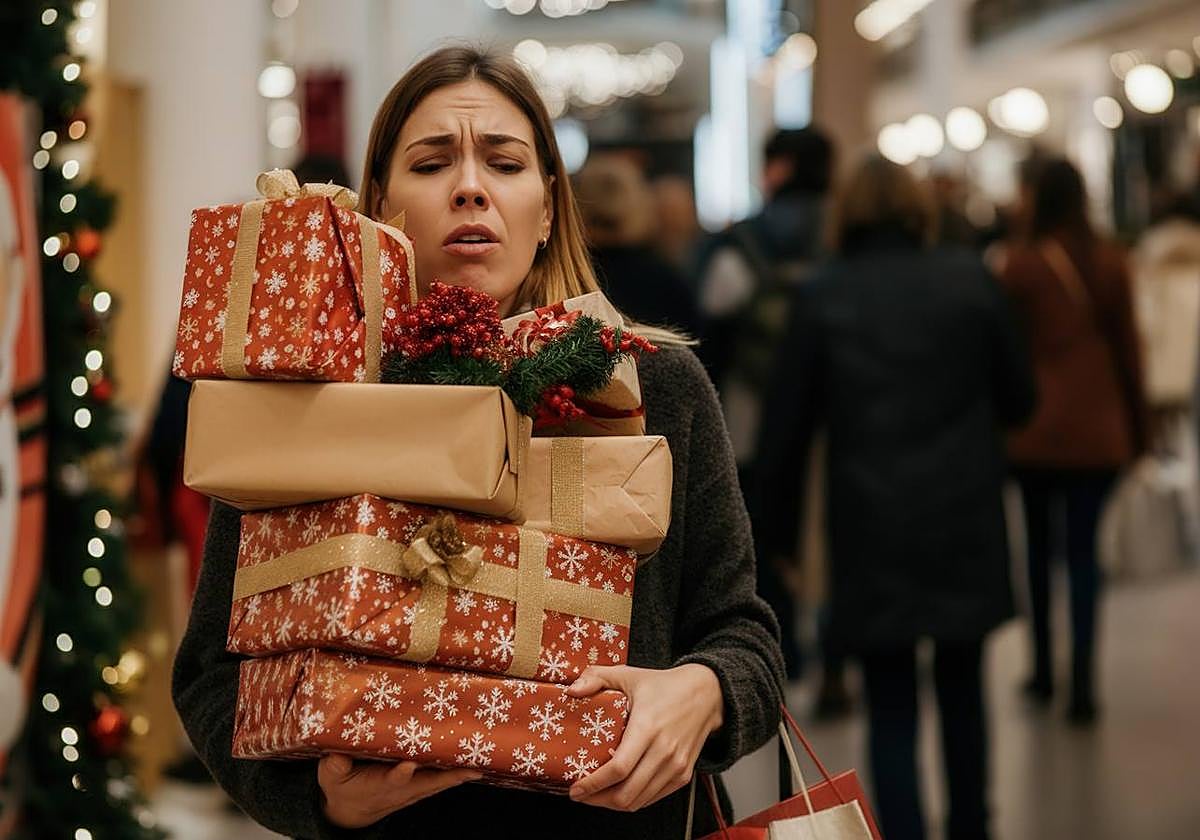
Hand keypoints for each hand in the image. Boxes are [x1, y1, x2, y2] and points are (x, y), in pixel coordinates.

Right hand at [317, 754, 480, 828]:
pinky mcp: (416, 788)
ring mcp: (410, 790)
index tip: (408, 765)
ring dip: (456, 777)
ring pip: (436, 784)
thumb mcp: (330, 776)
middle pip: (426, 784)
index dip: (401, 774)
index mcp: (378, 784)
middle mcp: (399, 789)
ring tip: (477, 768)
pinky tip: (473, 768)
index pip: (391, 780)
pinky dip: (455, 776)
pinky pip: (438, 782)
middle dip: (446, 777)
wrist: (350, 811)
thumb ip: (334, 765)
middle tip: (468, 770)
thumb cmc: (341, 786)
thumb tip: (336, 753)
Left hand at [565, 663, 723, 811]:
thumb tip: (571, 691)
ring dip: (614, 804)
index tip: (576, 789)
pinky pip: (653, 798)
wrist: (707, 693)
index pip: (618, 768)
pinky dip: (634, 801)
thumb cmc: (665, 685)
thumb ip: (597, 677)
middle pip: (626, 793)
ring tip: (596, 796)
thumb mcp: (629, 674)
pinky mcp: (683, 774)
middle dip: (598, 800)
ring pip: (639, 801)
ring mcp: (676, 766)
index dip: (593, 784)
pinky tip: (619, 792)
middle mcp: (664, 751)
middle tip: (581, 795)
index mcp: (647, 727)